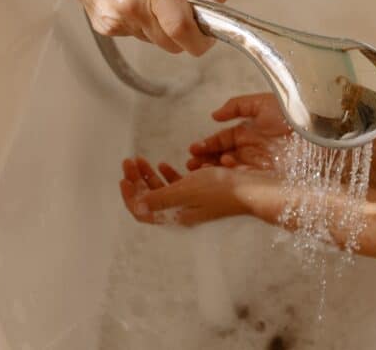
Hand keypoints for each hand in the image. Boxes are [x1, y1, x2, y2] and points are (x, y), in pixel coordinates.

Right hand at [45, 0, 227, 55]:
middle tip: (186, 8)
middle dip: (186, 32)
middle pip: (173, 43)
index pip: (183, 31)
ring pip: (156, 41)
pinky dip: (144, 24)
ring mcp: (116, 20)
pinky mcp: (105, 27)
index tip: (209, 35)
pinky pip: (137, 35)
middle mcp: (132, 8)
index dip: (202, 40)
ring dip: (164, 27)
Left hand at [119, 156, 243, 225]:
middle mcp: (181, 211)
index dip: (129, 197)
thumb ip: (160, 198)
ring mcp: (191, 203)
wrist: (252, 189)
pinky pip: (177, 186)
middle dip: (137, 181)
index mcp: (175, 215)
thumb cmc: (221, 190)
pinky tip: (165, 164)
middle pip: (150, 199)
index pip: (142, 212)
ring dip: (149, 176)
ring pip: (162, 191)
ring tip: (142, 160)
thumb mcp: (186, 191)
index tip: (123, 178)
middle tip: (130, 162)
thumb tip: (137, 206)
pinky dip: (168, 175)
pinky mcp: (202, 193)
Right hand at [188, 94, 290, 170]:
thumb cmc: (292, 115)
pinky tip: (224, 166)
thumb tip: (214, 115)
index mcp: (251, 131)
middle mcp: (253, 149)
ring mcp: (259, 163)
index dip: (209, 144)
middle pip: (223, 156)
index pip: (224, 140)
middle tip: (191, 162)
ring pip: (230, 169)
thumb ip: (237, 106)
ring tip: (200, 167)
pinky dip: (231, 173)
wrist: (316, 133)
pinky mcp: (266, 176)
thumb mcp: (262, 103)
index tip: (194, 149)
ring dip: (214, 168)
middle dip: (206, 160)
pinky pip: (243, 176)